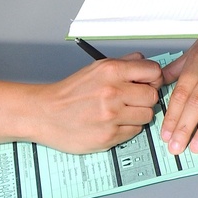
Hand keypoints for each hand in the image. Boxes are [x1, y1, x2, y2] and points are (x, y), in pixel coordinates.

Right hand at [35, 55, 162, 153]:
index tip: (147, 83)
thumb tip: (144, 61)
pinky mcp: (109, 136)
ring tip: (121, 113)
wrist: (44, 114)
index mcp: (111, 71)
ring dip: (137, 115)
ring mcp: (112, 116)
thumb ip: (123, 63)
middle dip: (145, 99)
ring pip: (147, 115)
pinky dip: (127, 128)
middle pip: (152, 96)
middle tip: (133, 100)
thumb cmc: (69, 92)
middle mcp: (113, 92)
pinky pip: (134, 132)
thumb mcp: (95, 68)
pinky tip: (113, 123)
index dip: (153, 79)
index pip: (153, 72)